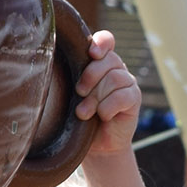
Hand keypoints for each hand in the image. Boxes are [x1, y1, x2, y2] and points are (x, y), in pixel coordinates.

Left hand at [74, 30, 138, 155]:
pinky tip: (103, 116)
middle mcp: (116, 69)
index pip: (106, 41)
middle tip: (79, 93)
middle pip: (109, 60)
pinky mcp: (134, 99)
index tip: (91, 53)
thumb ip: (70, 78)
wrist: (96, 145)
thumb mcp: (71, 96)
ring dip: (96, 97)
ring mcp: (127, 83)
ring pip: (115, 78)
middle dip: (91, 76)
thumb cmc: (79, 118)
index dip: (101, 43)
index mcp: (100, 63)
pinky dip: (109, 107)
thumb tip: (52, 68)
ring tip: (84, 113)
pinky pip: (123, 96)